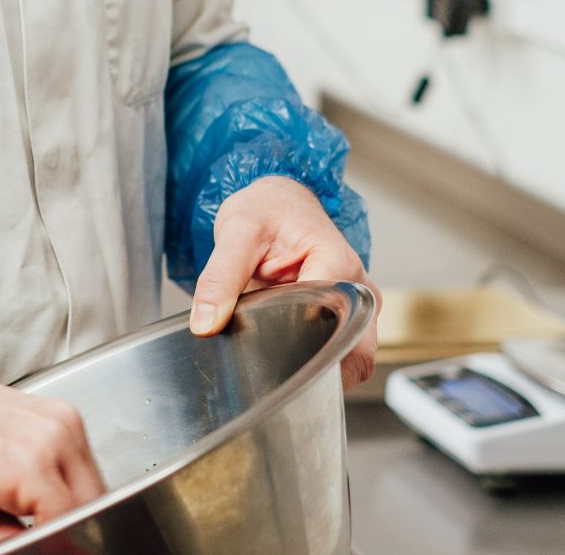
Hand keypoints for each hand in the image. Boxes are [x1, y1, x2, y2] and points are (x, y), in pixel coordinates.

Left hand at [189, 176, 381, 388]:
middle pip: (350, 351)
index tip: (267, 346)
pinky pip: (340, 353)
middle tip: (269, 357)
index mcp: (338, 263)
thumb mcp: (237, 232)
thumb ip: (220, 277)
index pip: (329, 320)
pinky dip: (314, 357)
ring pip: (349, 358)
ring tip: (276, 345)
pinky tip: (287, 345)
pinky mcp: (348, 320)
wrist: (280, 201)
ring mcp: (359, 309)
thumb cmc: (266, 210)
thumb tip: (205, 323)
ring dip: (315, 362)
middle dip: (312, 363)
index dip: (297, 340)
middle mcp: (359, 290)